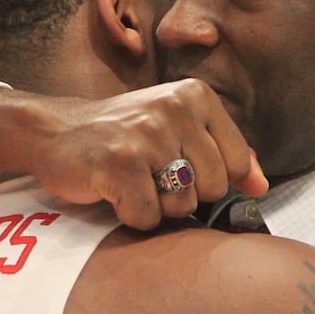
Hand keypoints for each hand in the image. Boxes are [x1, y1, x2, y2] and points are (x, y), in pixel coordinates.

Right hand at [0, 80, 268, 229]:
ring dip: (156, 206)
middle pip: (211, 189)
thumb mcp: (177, 128)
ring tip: (132, 181)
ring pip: (182, 205)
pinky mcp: (118, 164)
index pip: (235, 165)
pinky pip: (148, 217)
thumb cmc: (120, 136)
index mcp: (195, 96)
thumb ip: (224, 153)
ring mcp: (146, 135)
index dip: (208, 179)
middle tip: (149, 175)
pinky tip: (114, 192)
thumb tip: (261, 187)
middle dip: (182, 195)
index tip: (176, 166)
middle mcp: (174, 109)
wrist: (54, 131)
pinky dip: (131, 216)